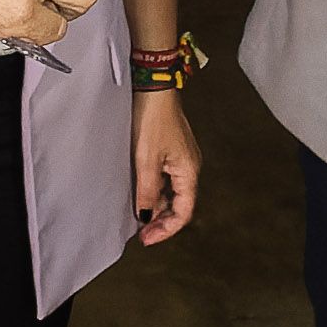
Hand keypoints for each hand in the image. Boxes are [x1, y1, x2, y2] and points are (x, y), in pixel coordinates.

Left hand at [131, 88, 199, 244]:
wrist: (153, 87)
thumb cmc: (152, 119)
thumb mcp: (145, 159)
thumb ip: (146, 190)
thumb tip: (145, 215)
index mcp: (189, 172)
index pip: (183, 212)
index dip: (166, 229)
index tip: (147, 239)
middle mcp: (189, 167)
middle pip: (179, 205)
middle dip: (160, 221)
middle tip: (141, 235)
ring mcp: (180, 159)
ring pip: (170, 192)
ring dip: (155, 207)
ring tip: (137, 217)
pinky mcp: (171, 150)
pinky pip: (165, 179)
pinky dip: (153, 191)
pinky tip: (139, 195)